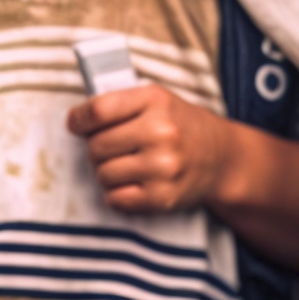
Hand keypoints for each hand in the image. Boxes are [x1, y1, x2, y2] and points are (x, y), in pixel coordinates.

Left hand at [72, 84, 235, 215]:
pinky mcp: (162, 196)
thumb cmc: (181, 127)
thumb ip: (119, 104)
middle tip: (117, 148)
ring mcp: (163, 167)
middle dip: (98, 149)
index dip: (79, 120)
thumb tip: (76, 122)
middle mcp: (161, 132)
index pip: (98, 111)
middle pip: (96, 146)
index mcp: (155, 101)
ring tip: (129, 166)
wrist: (223, 158)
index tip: (77, 125)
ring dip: (108, 173)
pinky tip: (134, 184)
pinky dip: (117, 194)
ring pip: (102, 174)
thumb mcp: (157, 100)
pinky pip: (115, 199)